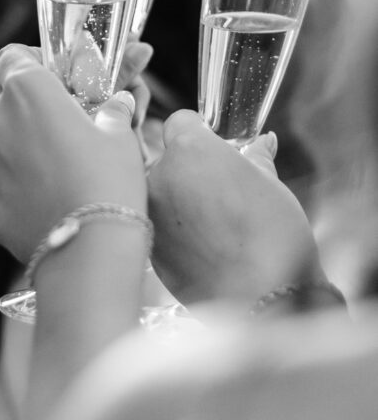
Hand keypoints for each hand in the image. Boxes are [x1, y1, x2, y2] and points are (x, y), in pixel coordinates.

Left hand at [0, 44, 146, 263]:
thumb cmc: (109, 181)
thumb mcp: (119, 134)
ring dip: (12, 149)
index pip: (11, 56)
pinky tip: (37, 204)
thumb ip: (111, 109)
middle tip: (51, 124)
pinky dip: (7, 192)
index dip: (31, 63)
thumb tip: (118, 102)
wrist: (89, 250)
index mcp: (26, 90)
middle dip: (17, 104)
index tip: (51, 78)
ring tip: (48, 171)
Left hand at [145, 110, 319, 305]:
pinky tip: (202, 247)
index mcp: (190, 150)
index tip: (211, 147)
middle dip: (187, 170)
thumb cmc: (271, 235)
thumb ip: (257, 158)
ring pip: (158, 194)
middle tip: (218, 192)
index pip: (181, 123)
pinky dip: (173, 231)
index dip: (198, 133)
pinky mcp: (147, 246)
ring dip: (176, 202)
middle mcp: (160, 175)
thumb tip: (262, 143)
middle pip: (166, 160)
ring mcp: (149, 213)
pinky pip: (157, 227)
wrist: (259, 296)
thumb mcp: (270, 185)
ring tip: (212, 225)